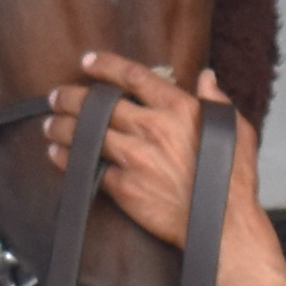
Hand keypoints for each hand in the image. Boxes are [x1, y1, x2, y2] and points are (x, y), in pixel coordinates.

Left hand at [67, 52, 258, 253]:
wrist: (221, 224)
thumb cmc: (232, 180)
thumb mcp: (235, 130)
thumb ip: (216, 101)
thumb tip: (206, 78)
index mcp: (179, 109)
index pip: (134, 76)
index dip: (106, 65)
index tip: (88, 61)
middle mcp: (152, 128)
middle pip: (101, 104)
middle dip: (72, 97)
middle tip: (56, 96)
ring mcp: (135, 157)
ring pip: (88, 132)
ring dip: (63, 126)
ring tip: (50, 122)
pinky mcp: (124, 185)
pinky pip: (88, 166)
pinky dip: (68, 158)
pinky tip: (57, 153)